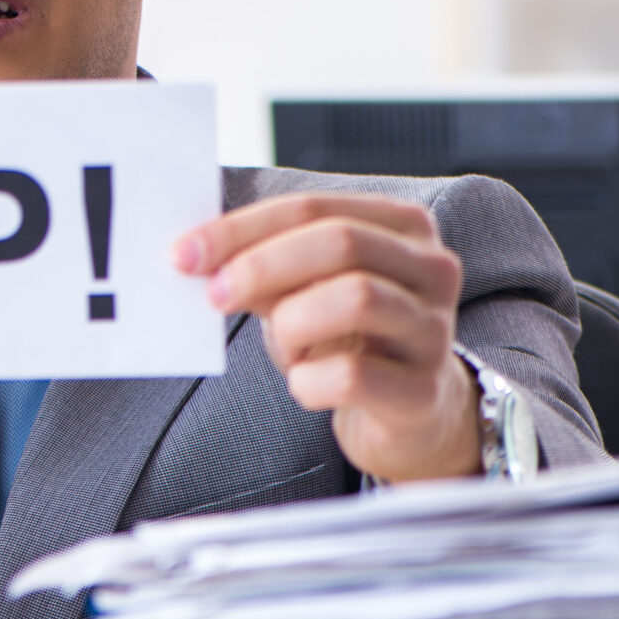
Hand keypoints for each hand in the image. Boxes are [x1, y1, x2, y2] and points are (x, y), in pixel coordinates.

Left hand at [173, 193, 480, 483]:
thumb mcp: (302, 290)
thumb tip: (198, 256)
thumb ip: (262, 266)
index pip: (312, 207)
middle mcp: (432, 268)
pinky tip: (305, 385)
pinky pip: (351, 375)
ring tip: (286, 349)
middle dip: (262, 266)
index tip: (184, 254)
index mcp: (401, 226)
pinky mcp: (423, 390)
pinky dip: (307, 381)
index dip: (241, 228)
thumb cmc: (346, 338)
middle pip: (341, 243)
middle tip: (214, 296)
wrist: (407, 411)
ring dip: (293, 325)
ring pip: (356, 299)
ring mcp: (434, 329)